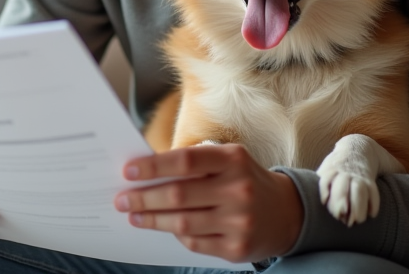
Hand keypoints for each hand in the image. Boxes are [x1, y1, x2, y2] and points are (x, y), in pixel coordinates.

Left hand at [113, 144, 303, 262]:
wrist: (287, 213)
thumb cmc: (244, 180)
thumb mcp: (227, 161)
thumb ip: (193, 164)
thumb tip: (146, 173)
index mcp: (233, 160)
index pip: (186, 162)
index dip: (154, 167)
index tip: (128, 171)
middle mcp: (239, 190)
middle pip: (179, 195)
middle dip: (144, 198)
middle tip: (121, 199)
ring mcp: (240, 222)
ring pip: (182, 222)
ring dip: (152, 219)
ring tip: (133, 215)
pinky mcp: (238, 248)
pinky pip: (195, 242)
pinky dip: (175, 234)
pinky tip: (163, 227)